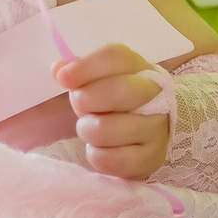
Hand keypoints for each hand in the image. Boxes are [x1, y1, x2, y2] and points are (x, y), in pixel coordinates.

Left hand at [55, 44, 167, 180]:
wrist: (151, 129)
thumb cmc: (116, 100)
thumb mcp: (99, 79)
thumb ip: (78, 71)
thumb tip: (59, 69)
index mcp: (138, 68)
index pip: (115, 57)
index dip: (85, 66)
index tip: (63, 79)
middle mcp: (156, 95)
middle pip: (119, 90)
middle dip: (85, 100)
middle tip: (78, 106)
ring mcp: (158, 128)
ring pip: (108, 129)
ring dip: (87, 130)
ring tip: (89, 129)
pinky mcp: (154, 158)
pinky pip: (113, 160)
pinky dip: (96, 155)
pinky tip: (100, 148)